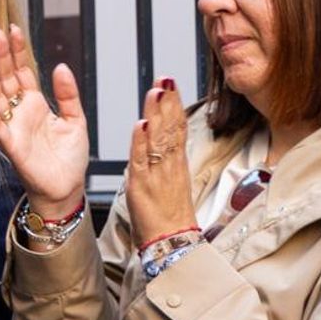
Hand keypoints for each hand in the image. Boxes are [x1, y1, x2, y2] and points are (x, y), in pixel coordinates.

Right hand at [0, 25, 88, 217]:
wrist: (67, 187)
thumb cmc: (69, 156)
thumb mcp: (75, 120)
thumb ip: (68, 95)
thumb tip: (61, 66)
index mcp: (36, 103)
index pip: (22, 71)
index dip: (17, 51)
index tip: (12, 29)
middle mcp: (20, 112)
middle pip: (6, 78)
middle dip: (0, 55)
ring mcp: (13, 126)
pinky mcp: (12, 145)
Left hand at [125, 79, 198, 248]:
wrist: (173, 242)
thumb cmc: (169, 216)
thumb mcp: (171, 183)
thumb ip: (165, 161)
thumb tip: (158, 143)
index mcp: (177, 163)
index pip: (178, 127)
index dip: (175, 105)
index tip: (172, 84)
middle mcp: (170, 165)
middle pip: (171, 127)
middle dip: (168, 101)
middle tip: (166, 77)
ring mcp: (158, 173)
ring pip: (159, 137)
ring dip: (157, 113)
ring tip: (156, 90)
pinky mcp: (143, 184)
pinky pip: (142, 159)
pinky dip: (142, 140)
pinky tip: (143, 123)